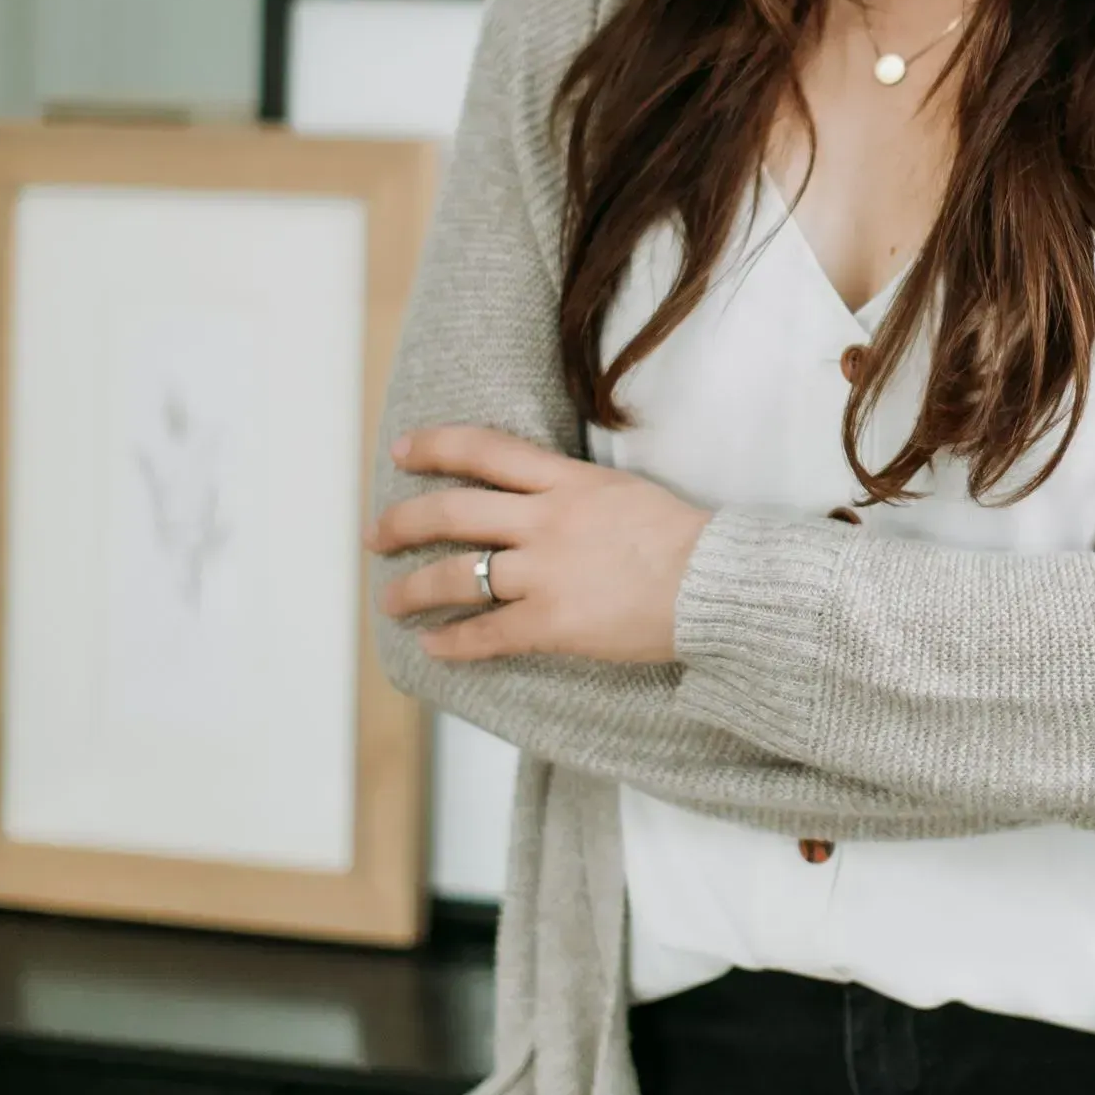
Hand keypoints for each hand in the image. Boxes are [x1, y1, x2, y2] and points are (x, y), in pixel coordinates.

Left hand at [365, 426, 707, 664]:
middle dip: (403, 523)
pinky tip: (433, 646)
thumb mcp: (625, 493)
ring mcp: (545, 572)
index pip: (484, 451)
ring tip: (389, 600)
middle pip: (452, 512)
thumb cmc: (688, 540)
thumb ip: (578, 495)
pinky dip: (453, 642)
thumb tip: (544, 502)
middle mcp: (546, 520)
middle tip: (376, 535)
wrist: (717, 583)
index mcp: (567, 481)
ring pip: (455, 576)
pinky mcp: (552, 623)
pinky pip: (486, 633)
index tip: (402, 450)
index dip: (435, 447)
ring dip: (413, 589)